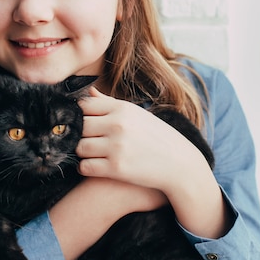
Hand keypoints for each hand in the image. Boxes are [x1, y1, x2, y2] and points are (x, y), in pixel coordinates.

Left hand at [77, 87, 195, 193]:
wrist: (180, 164)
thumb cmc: (157, 137)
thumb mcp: (137, 114)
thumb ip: (110, 103)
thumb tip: (89, 91)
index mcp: (122, 108)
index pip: (84, 106)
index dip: (80, 116)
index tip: (85, 124)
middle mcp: (118, 124)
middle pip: (79, 126)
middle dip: (79, 135)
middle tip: (88, 141)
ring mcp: (116, 146)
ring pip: (79, 147)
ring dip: (82, 153)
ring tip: (93, 154)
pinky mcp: (116, 168)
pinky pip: (85, 166)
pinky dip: (86, 168)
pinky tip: (95, 167)